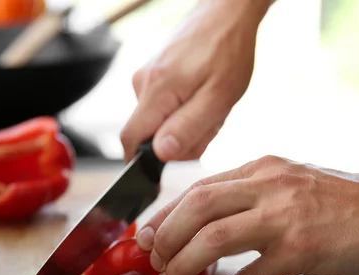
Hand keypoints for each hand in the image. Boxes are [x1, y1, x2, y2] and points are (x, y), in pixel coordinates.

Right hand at [120, 0, 271, 162]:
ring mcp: (145, 78)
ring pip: (158, 123)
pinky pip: (163, 108)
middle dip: (179, 140)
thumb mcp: (218, 97)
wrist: (226, 14)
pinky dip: (185, 111)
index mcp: (156, 90)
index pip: (131, 140)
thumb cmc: (228, 53)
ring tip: (211, 105)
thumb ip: (188, 128)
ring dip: (186, 125)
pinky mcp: (153, 76)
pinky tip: (204, 96)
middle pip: (148, 136)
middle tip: (211, 124)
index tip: (161, 174)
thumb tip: (160, 154)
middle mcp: (141, 84)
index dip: (142, 164)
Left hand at [135, 155, 358, 274]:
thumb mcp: (291, 181)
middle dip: (166, 236)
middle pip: (198, 206)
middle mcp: (269, 186)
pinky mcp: (303, 250)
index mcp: (263, 168)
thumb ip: (253, 194)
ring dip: (184, 263)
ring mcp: (285, 217)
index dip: (167, 213)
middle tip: (153, 260)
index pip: (199, 187)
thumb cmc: (346, 200)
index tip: (148, 234)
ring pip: (214, 238)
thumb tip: (211, 220)